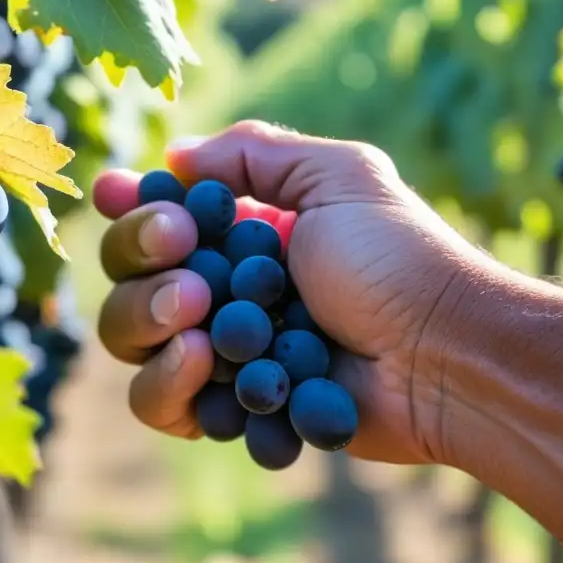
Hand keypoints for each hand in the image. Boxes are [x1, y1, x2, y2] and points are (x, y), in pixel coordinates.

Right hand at [93, 121, 483, 464]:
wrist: (443, 354)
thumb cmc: (396, 257)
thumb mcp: (338, 176)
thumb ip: (252, 153)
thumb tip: (171, 155)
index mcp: (243, 231)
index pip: (158, 216)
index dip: (131, 207)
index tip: (119, 194)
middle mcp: (222, 288)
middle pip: (129, 276)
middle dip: (139, 260)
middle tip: (182, 256)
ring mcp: (223, 351)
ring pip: (132, 339)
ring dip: (147, 321)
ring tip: (200, 319)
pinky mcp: (231, 408)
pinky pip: (163, 405)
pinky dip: (170, 386)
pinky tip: (207, 366)